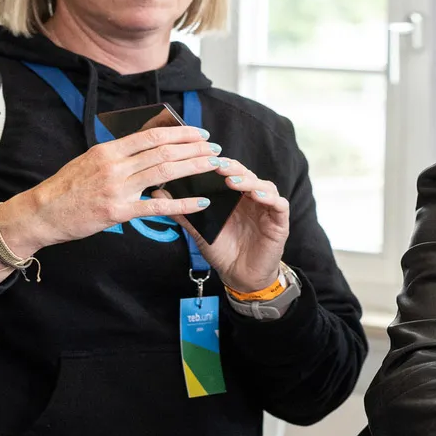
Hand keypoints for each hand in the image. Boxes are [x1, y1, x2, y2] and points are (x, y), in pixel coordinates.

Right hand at [1, 125, 219, 249]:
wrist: (41, 212)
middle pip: (163, 151)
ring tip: (214, 166)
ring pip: (164, 173)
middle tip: (215, 148)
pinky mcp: (118, 212)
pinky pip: (156, 207)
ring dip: (193, 168)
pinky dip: (181, 204)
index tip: (199, 133)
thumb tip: (147, 146)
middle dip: (194, 148)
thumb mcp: (90, 161)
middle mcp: (114, 165)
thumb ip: (118, 154)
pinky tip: (200, 202)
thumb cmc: (67, 188)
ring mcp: (117, 188)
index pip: (151, 135)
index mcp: (108, 150)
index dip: (179, 133)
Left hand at [164, 156, 288, 293]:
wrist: (240, 276)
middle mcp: (251, 198)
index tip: (201, 158)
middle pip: (245, 174)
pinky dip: (269, 198)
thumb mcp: (199, 230)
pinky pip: (279, 204)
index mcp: (234, 196)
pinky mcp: (279, 221)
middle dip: (231, 168)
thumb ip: (182, 211)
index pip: (228, 172)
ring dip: (249, 181)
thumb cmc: (223, 250)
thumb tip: (156, 193)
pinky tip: (256, 196)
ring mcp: (267, 208)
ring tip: (232, 181)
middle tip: (217, 165)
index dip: (217, 164)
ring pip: (263, 185)